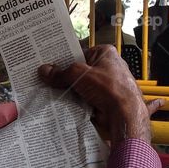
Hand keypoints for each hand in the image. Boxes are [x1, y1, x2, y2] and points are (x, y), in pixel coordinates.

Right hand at [38, 45, 162, 143]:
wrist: (124, 114)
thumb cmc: (109, 87)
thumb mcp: (79, 74)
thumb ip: (61, 73)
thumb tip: (45, 71)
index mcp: (105, 53)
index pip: (80, 52)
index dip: (65, 57)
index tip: (50, 62)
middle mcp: (107, 67)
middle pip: (79, 70)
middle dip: (65, 75)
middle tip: (47, 77)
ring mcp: (105, 84)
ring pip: (80, 85)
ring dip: (69, 89)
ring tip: (50, 89)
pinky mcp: (103, 99)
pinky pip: (84, 97)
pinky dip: (74, 100)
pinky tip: (61, 101)